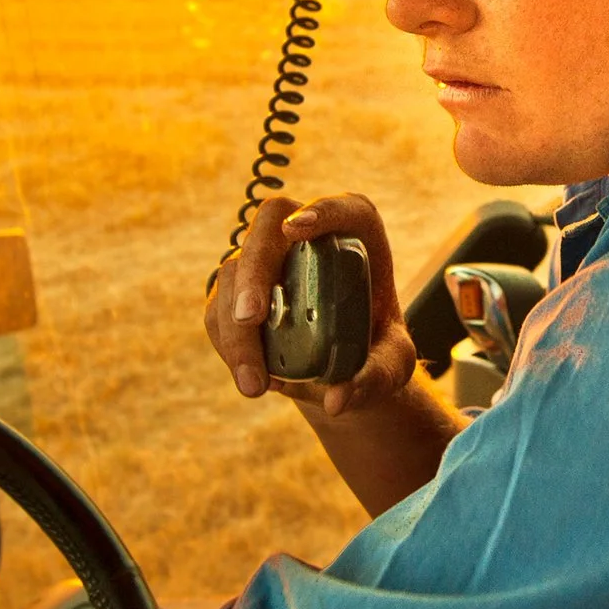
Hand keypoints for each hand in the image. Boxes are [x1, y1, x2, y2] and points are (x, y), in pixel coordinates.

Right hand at [206, 193, 415, 418]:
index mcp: (354, 233)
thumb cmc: (376, 349)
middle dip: (253, 272)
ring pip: (233, 273)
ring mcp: (265, 259)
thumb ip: (376, 377)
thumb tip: (337, 399)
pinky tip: (248, 376)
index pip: (337, 208)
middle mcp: (304, 236)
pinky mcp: (238, 290)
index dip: (317, 212)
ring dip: (235, 328)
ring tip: (257, 384)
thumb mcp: (390, 365)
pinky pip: (217, 308)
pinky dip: (226, 343)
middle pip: (266, 231)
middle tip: (251, 318)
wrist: (344, 363)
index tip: (295, 232)